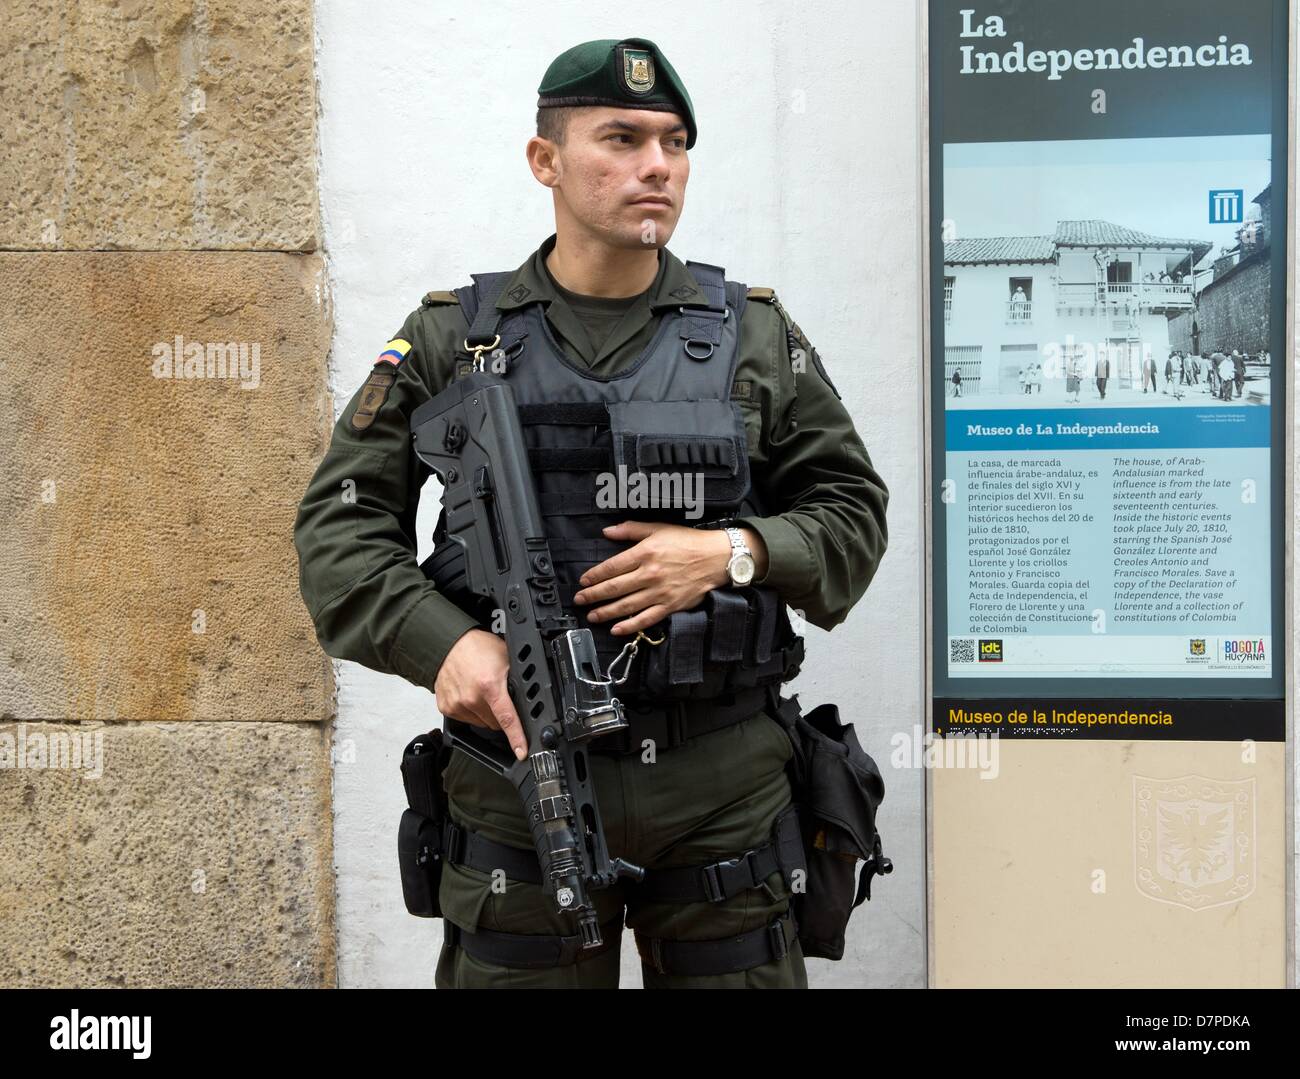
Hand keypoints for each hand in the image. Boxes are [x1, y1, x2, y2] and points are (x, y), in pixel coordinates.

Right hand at [433, 629, 527, 760]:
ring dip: (485, 713)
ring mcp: (457, 704)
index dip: (517, 738)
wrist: (449, 643)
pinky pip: (466, 719)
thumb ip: (516, 681)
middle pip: (495, 723)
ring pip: (481, 723)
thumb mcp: (505, 659)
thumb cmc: (477, 648)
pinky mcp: (446, 707)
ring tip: (481, 691)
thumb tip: (529, 698)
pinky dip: (470, 710)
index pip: (507, 719)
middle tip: (497, 694)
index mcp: (490, 686)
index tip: (522, 752)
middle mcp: (472, 698)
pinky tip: (468, 693)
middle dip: (500, 714)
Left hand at [572, 521, 764, 635]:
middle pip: (615, 588)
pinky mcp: (670, 606)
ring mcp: (660, 592)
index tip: (583, 581)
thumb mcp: (658, 528)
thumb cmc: (688, 542)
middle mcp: (650, 574)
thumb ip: (631, 530)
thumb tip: (607, 531)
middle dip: (594, 595)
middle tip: (579, 600)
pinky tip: (616, 629)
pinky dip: (630, 626)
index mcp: (646, 553)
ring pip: (627, 605)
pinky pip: (646, 619)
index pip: (613, 567)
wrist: (717, 558)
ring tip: (592, 615)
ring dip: (606, 612)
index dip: (595, 575)